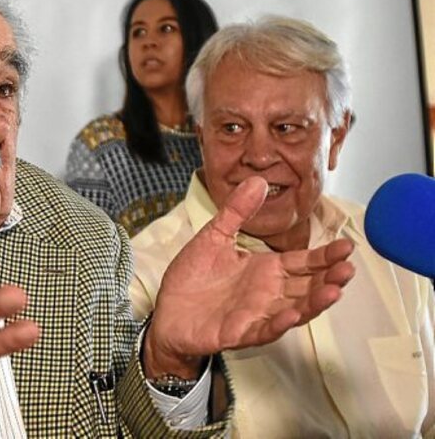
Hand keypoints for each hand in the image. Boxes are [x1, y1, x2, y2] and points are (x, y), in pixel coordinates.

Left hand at [144, 176, 354, 378]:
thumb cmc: (192, 277)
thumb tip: (257, 181)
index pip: (303, 262)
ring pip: (294, 310)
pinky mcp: (238, 332)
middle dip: (329, 279)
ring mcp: (256, 315)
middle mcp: (267, 293)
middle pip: (307, 287)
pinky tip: (292, 314)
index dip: (325, 256)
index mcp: (265, 269)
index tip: (347, 246)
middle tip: (348, 269)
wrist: (166, 311)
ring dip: (314, 303)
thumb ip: (237, 212)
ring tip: (334, 291)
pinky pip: (263, 330)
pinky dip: (278, 324)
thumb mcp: (214, 237)